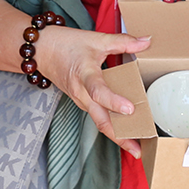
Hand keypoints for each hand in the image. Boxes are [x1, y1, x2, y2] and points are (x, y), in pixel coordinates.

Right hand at [33, 27, 152, 157]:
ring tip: (135, 145)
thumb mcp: (96, 39)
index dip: (114, 101)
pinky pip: (96, 116)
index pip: (99, 91)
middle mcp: (81, 92)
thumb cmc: (66, 44)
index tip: (131, 109)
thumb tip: (147, 41)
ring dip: (117, 134)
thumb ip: (123, 41)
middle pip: (101, 120)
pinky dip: (110, 125)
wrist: (41, 51)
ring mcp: (79, 100)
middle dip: (120, 137)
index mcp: (85, 74)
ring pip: (99, 121)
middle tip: (138, 150)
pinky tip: (124, 130)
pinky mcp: (80, 102)